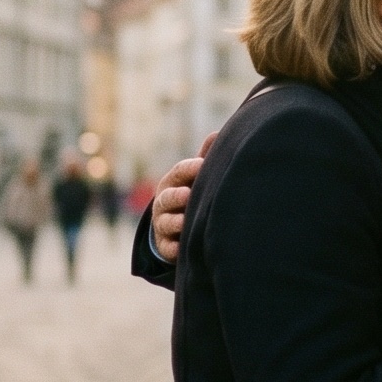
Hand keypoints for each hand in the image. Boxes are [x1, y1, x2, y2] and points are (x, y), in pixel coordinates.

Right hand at [150, 133, 214, 263]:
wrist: (173, 227)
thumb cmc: (191, 193)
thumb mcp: (195, 176)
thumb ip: (205, 157)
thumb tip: (219, 133)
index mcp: (173, 182)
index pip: (177, 173)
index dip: (188, 169)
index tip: (202, 165)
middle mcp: (164, 203)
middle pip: (167, 197)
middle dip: (177, 196)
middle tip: (188, 194)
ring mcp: (163, 225)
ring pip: (166, 223)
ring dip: (176, 222)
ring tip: (186, 221)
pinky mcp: (166, 246)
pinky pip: (169, 248)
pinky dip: (175, 249)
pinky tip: (183, 248)